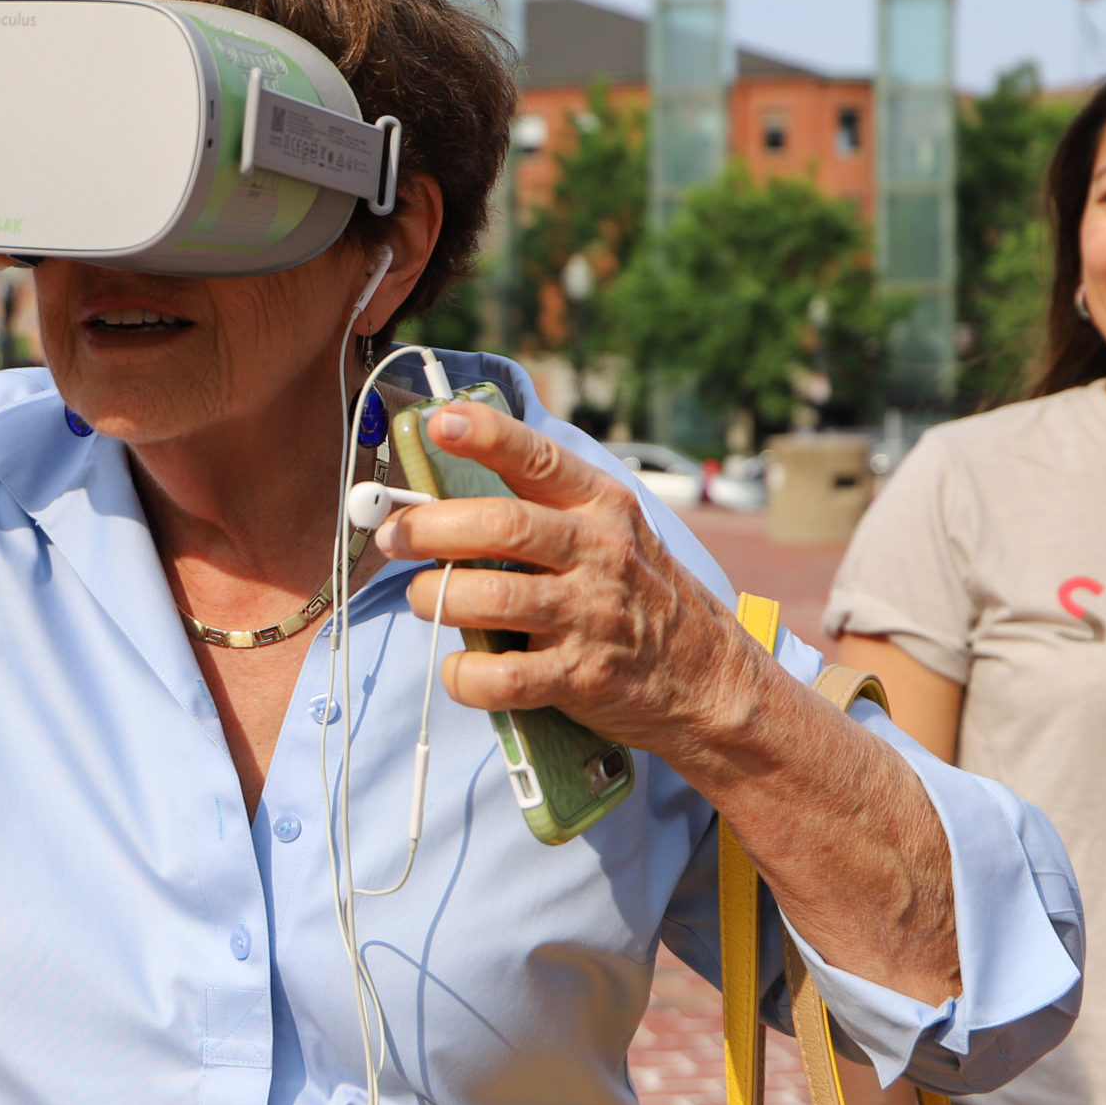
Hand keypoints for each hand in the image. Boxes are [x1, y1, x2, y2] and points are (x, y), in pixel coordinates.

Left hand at [378, 401, 773, 763]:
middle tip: (393, 537)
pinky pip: (503, 678)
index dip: (484, 435)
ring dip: (437, 597)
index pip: (537, 457)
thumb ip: (544, 509)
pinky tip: (457, 668)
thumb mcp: (612, 533)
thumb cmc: (639, 597)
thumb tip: (443, 492)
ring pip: (492, 597)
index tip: (438, 422)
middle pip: (501, 526)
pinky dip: (463, 675)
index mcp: (601, 506)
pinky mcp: (581, 677)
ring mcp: (591, 616)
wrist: (712, 682)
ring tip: (423, 598)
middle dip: (431, 528)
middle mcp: (598, 553)